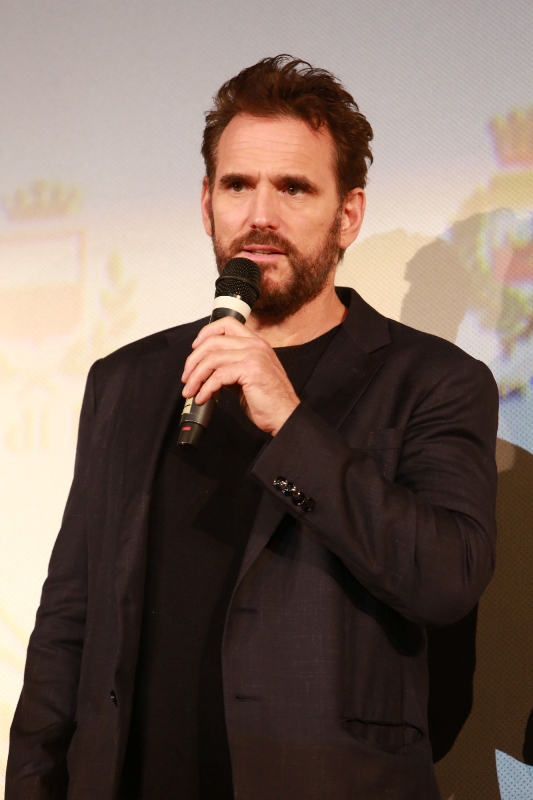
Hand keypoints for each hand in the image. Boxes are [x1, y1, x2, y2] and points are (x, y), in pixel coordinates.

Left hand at [181, 317, 299, 434]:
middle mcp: (255, 345)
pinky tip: (203, 398)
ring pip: (212, 359)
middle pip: (214, 341)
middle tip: (186, 377)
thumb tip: (208, 370)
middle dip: (194, 360)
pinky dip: (205, 388)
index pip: (227, 324)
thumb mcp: (247, 378)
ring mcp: (254, 356)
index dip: (206, 333)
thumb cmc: (269, 401)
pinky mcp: (250, 370)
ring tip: (190, 391)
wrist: (285, 416)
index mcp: (256, 344)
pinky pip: (218, 376)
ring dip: (196, 377)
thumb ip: (230, 368)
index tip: (195, 348)